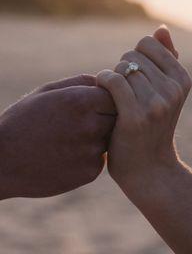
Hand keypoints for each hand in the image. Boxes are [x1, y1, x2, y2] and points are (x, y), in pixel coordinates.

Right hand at [0, 74, 115, 198]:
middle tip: (80, 120)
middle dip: (105, 115)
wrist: (2, 161)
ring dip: (98, 136)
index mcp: (81, 101)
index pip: (116, 94)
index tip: (91, 101)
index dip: (105, 97)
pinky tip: (67, 153)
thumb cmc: (23, 120)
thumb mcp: (48, 91)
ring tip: (70, 136)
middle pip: (117, 116)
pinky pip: (100, 158)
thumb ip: (81, 82)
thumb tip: (105, 83)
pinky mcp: (90, 173)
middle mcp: (90, 126)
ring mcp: (91, 152)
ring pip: (109, 138)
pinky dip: (89, 155)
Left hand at [96, 26, 190, 194]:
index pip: (148, 42)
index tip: (134, 76)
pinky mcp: (136, 116)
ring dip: (112, 79)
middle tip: (125, 91)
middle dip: (123, 68)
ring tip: (116, 98)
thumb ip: (166, 58)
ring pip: (122, 67)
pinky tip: (103, 94)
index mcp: (182, 79)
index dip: (135, 56)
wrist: (149, 169)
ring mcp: (156, 103)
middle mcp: (173, 89)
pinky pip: (112, 80)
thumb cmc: (152, 126)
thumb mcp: (166, 91)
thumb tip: (160, 28)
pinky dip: (103, 83)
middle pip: (132, 54)